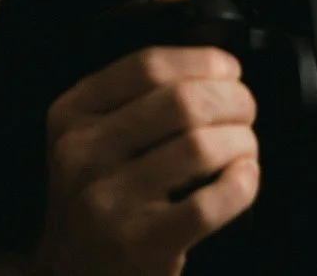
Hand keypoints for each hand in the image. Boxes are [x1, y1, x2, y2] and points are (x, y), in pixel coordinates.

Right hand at [36, 45, 260, 275]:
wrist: (78, 274)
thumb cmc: (99, 200)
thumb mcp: (92, 139)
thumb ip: (135, 99)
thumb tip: (212, 68)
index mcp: (71, 116)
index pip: (148, 66)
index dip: (202, 62)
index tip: (228, 71)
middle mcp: (83, 154)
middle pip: (183, 101)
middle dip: (233, 101)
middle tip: (245, 112)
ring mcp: (109, 201)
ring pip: (201, 147)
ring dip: (241, 142)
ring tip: (243, 148)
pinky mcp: (140, 243)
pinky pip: (209, 203)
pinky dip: (241, 186)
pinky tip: (242, 179)